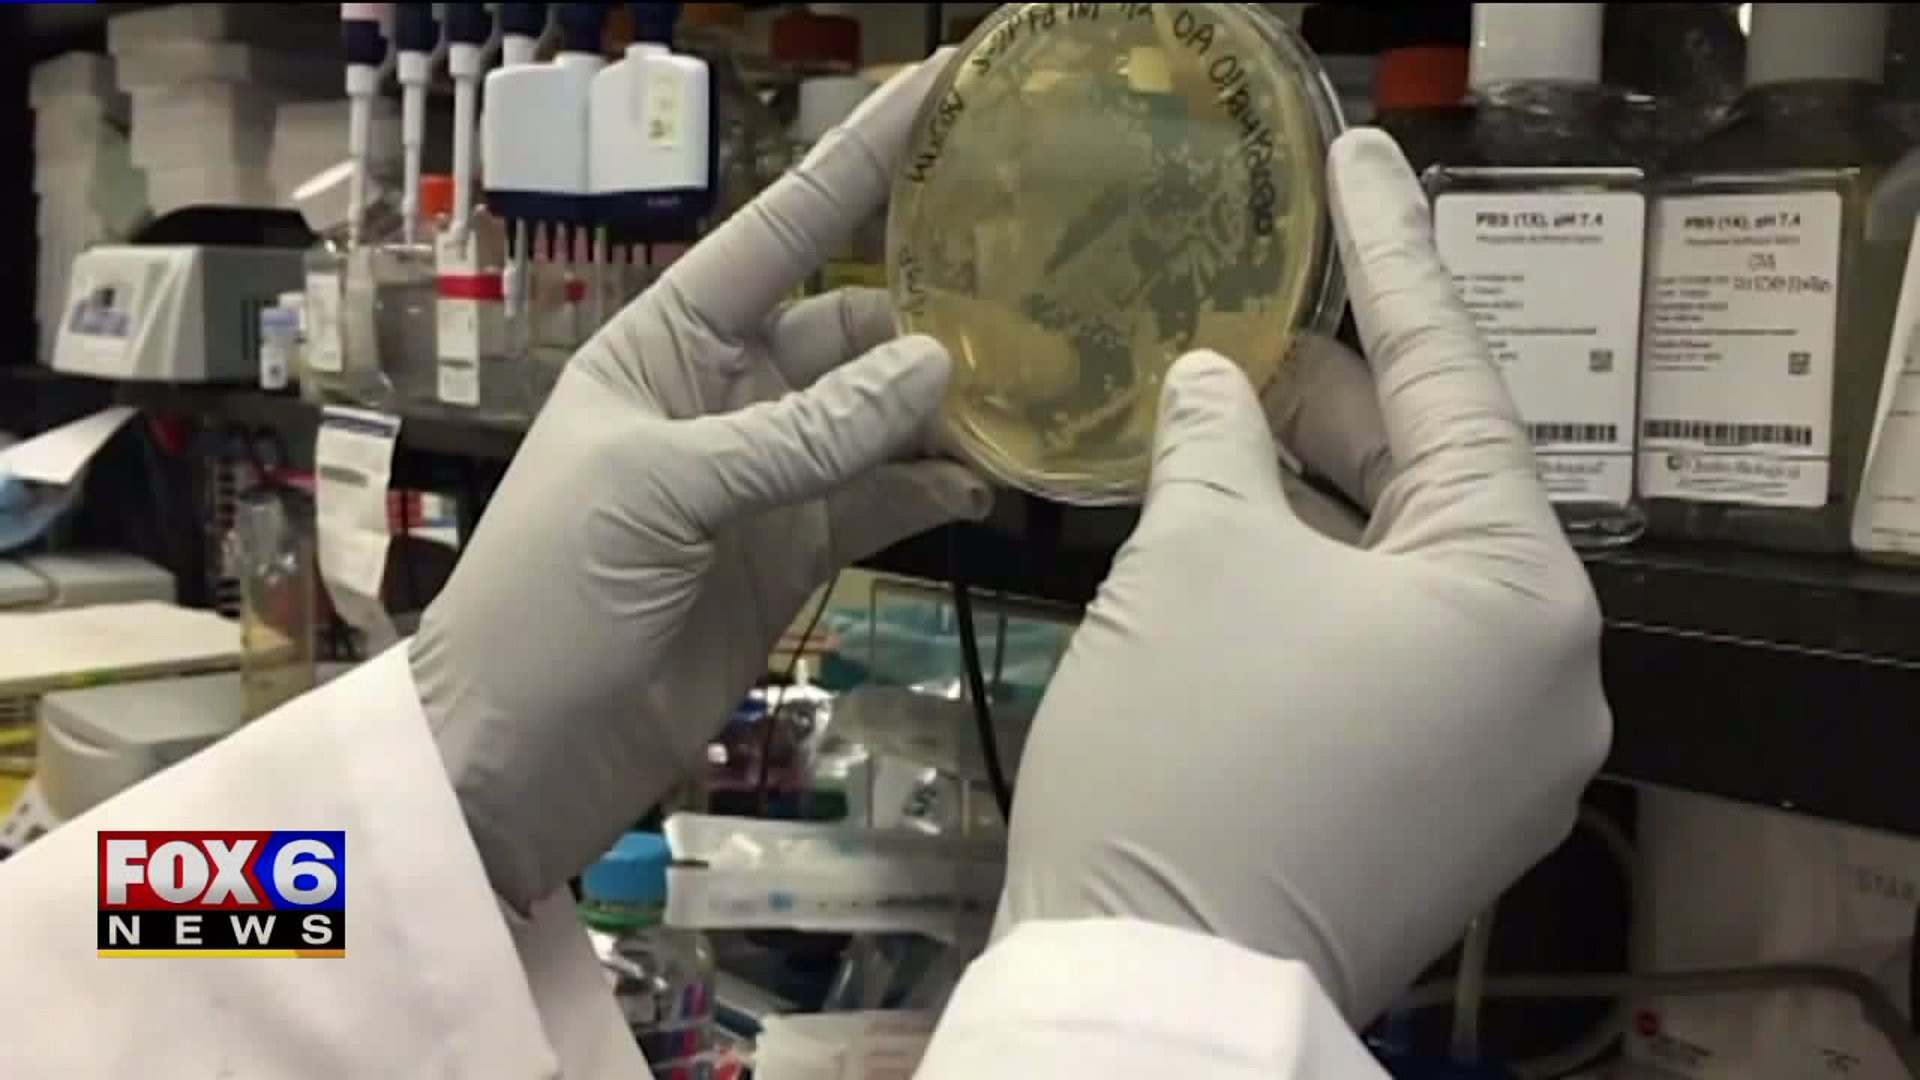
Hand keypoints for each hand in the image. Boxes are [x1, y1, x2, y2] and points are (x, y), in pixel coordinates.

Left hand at [412, 54, 990, 911]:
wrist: (518, 751)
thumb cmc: (551, 598)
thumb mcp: (661, 491)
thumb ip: (799, 433)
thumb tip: (932, 367)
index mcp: (668, 341)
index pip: (780, 229)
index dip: (860, 161)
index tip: (943, 92)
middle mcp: (726, 391)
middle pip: (849, 323)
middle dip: (928, 307)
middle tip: (1032, 301)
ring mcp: (768, 475)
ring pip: (879, 413)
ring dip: (943, 406)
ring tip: (1027, 396)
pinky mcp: (797, 553)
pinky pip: (883, 498)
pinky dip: (932, 489)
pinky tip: (984, 485)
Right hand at [991, 129, 1610, 1023]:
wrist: (1152, 990)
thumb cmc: (1186, 753)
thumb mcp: (1193, 561)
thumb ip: (1218, 441)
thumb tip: (1220, 386)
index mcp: (1524, 596)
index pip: (1454, 382)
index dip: (1389, 256)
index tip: (1358, 160)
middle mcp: (1549, 680)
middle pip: (1437, 490)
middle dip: (1335, 402)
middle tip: (1246, 322)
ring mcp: (1504, 760)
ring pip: (1408, 581)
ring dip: (1316, 504)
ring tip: (1221, 430)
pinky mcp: (1442, 814)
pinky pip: (1392, 662)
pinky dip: (1321, 596)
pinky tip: (1237, 547)